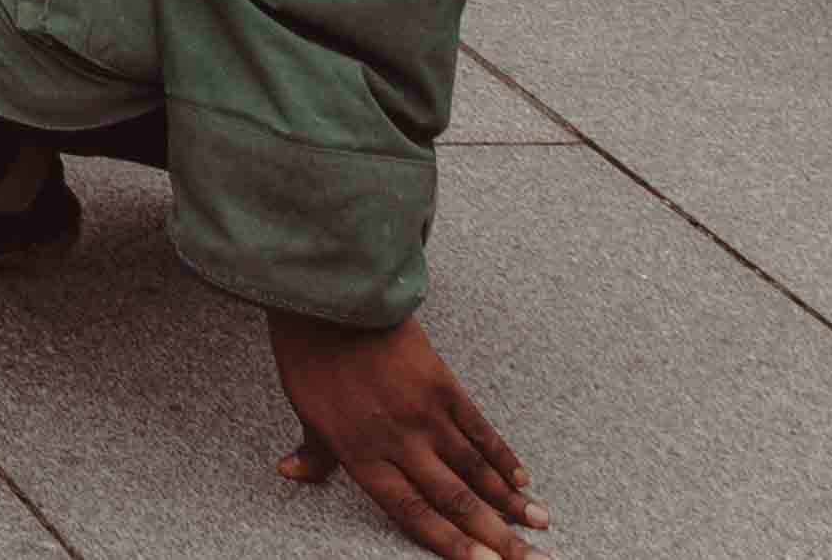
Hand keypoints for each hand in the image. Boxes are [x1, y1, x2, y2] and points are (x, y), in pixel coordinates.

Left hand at [268, 309, 540, 554]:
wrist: (330, 296)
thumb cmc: (310, 354)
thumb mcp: (303, 407)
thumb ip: (314, 450)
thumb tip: (291, 472)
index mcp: (362, 455)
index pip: (412, 513)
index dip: (451, 543)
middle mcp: (399, 442)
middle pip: (455, 499)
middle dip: (497, 536)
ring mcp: (425, 413)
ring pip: (475, 468)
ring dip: (510, 500)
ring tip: (540, 524)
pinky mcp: (443, 384)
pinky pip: (479, 428)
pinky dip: (501, 455)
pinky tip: (522, 478)